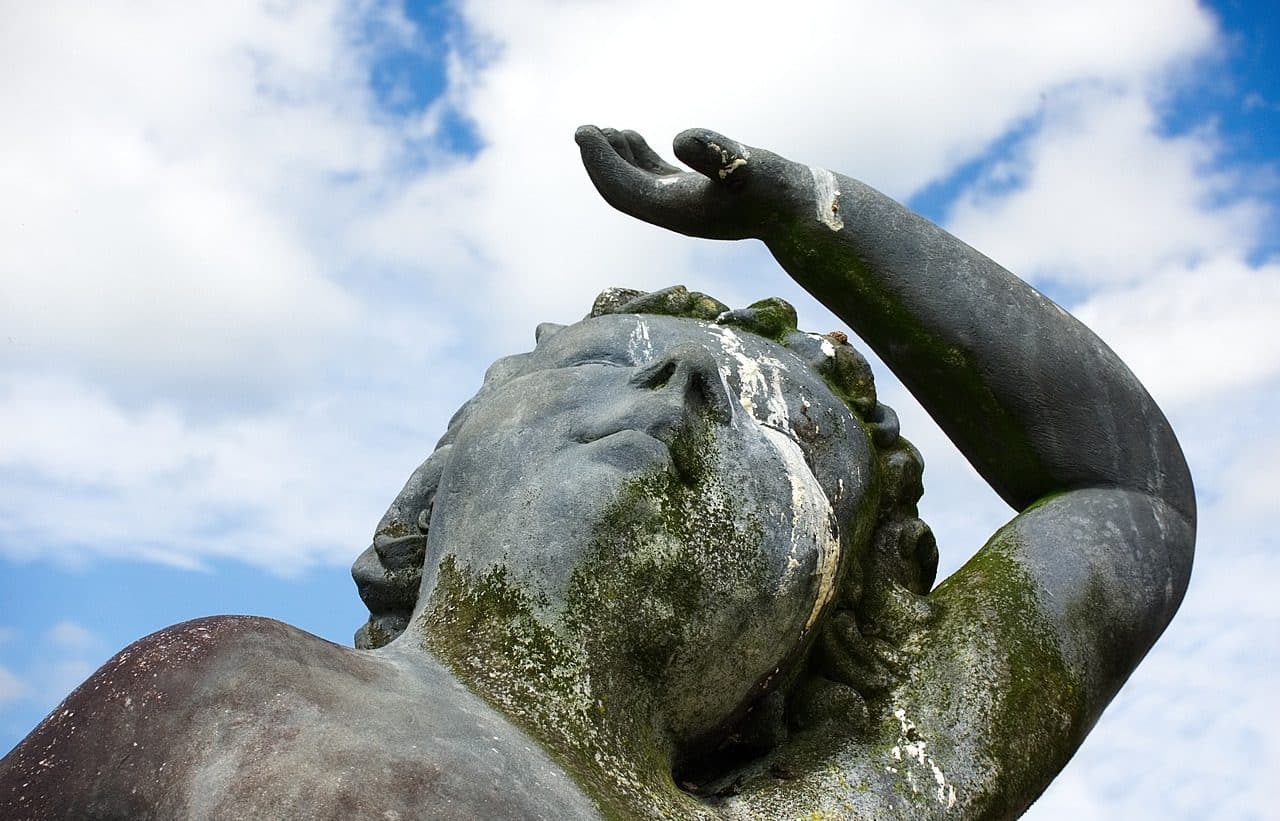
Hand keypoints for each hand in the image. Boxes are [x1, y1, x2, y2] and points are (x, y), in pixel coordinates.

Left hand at [575, 126, 796, 240]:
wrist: (797, 211)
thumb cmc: (774, 189)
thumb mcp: (746, 165)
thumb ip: (715, 153)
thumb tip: (678, 139)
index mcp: (677, 211)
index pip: (625, 188)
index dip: (601, 162)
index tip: (584, 132)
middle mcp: (675, 213)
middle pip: (622, 191)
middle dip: (599, 162)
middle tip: (583, 130)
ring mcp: (683, 207)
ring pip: (636, 184)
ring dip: (615, 159)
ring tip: (603, 130)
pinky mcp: (693, 197)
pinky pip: (653, 180)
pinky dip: (637, 160)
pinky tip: (631, 139)